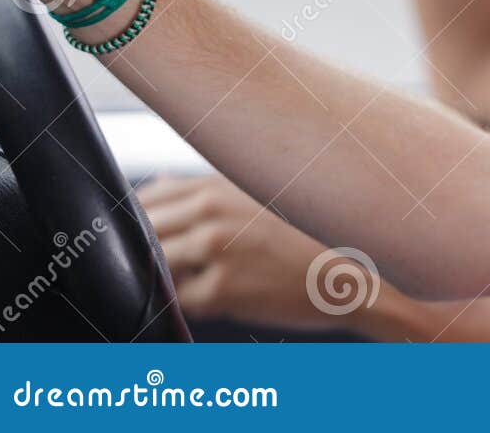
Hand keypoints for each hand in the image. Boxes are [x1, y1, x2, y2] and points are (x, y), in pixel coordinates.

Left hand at [140, 175, 345, 329]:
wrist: (351, 274)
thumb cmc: (304, 237)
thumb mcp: (256, 197)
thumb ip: (203, 193)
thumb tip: (154, 185)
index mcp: (217, 185)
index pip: (148, 198)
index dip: (138, 220)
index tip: (147, 236)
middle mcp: (211, 211)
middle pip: (143, 232)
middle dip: (146, 252)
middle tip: (173, 265)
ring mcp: (213, 249)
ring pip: (154, 268)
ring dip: (168, 279)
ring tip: (205, 281)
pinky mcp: (220, 289)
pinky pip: (179, 301)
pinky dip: (191, 304)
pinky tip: (226, 296)